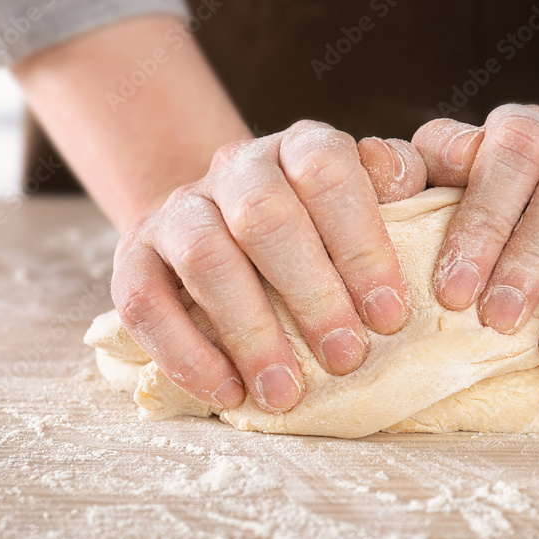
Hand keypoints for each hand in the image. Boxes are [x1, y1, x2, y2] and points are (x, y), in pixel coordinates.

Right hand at [111, 121, 420, 412]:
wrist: (226, 221)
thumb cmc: (319, 221)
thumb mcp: (365, 194)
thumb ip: (394, 183)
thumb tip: (404, 186)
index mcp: (299, 146)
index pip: (326, 173)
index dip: (360, 244)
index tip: (388, 315)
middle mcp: (235, 167)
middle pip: (263, 217)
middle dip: (311, 294)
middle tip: (346, 357)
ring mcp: (179, 208)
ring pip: (205, 259)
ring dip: (250, 332)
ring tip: (286, 391)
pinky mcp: (133, 256)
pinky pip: (145, 303)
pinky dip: (186, 353)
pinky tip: (228, 392)